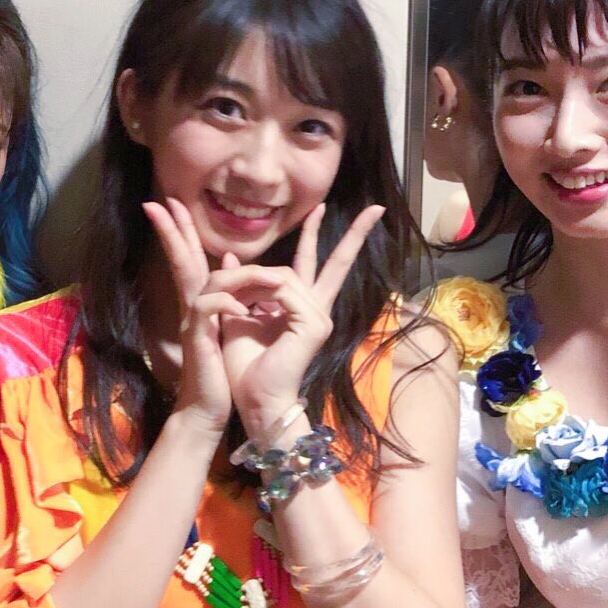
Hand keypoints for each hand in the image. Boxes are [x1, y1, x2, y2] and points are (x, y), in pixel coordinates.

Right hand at [143, 198, 245, 433]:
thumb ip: (229, 296)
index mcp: (204, 303)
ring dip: (215, 262)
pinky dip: (225, 303)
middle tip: (160, 202)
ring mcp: (194, 322)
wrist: (210, 406)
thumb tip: (233, 264)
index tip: (172, 203)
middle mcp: (194, 307)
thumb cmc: (221, 369)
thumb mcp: (228, 326)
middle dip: (173, 231)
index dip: (183, 232)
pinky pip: (208, 309)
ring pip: (203, 280)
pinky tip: (240, 307)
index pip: (191, 259)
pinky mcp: (200, 338)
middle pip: (182, 261)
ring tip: (226, 251)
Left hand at [214, 203, 384, 440]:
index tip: (319, 209)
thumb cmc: (244, 365)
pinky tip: (247, 310)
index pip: (314, 264)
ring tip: (234, 304)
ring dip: (254, 281)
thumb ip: (240, 285)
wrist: (253, 398)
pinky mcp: (314, 324)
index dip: (315, 235)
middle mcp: (316, 308)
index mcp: (301, 307)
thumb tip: (231, 256)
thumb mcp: (235, 315)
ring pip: (288, 274)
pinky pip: (284, 290)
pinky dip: (261, 294)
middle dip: (355, 234)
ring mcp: (320, 316)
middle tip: (375, 209)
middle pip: (336, 263)